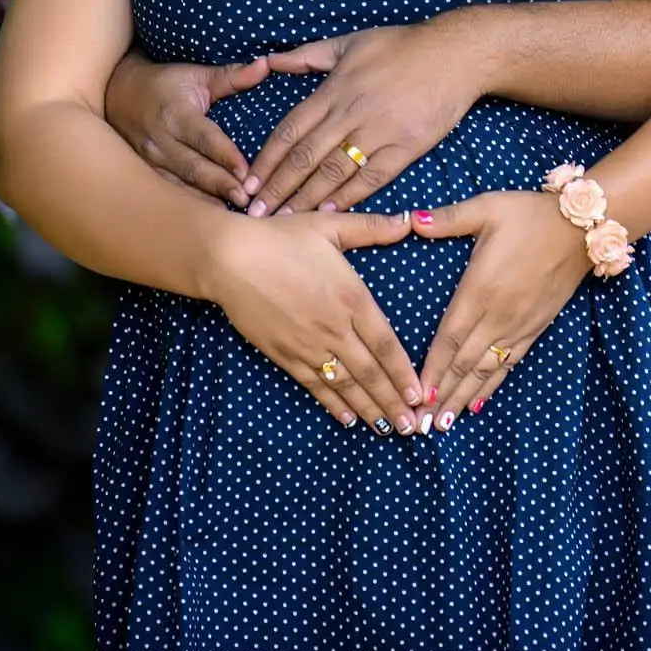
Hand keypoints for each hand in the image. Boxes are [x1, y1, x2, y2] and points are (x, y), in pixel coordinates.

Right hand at [106, 50, 270, 204]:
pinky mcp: (143, 173)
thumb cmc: (165, 84)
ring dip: (204, 202)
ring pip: (178, 186)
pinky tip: (206, 220)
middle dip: (219, 185)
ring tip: (230, 215)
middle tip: (245, 199)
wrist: (117, 93)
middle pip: (193, 168)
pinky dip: (186, 206)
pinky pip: (166, 193)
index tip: (246, 172)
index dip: (225, 156)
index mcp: (176, 115)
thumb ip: (232, 76)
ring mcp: (149, 160)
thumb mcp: (196, 75)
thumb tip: (266, 64)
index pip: (204, 138)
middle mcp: (160, 141)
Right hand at [203, 208, 423, 431]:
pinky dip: (334, 404)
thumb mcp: (331, 225)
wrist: (229, 259)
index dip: (404, 373)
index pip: (387, 345)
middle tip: (413, 427)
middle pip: (371, 372)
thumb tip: (409, 220)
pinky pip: (315, 385)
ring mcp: (308, 345)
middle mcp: (335, 328)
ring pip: (346, 384)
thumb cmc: (282, 238)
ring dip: (369, 408)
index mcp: (353, 299)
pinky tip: (349, 419)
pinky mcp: (284, 355)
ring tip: (389, 429)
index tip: (421, 395)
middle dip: (394, 401)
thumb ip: (373, 227)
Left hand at [245, 20, 484, 217]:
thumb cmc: (404, 45)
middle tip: (255, 213)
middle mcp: (352, 112)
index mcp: (334, 89)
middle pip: (305, 157)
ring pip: (334, 171)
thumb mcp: (351, 41)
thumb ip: (307, 55)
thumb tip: (268, 59)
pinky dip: (349, 195)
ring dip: (306, 198)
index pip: (289, 131)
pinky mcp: (407, 146)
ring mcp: (380, 131)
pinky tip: (330, 211)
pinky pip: (373, 177)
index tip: (248, 183)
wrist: (458, 54)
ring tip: (285, 219)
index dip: (266, 160)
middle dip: (277, 187)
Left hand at [410, 193, 591, 425]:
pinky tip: (478, 402)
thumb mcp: (487, 208)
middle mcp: (498, 314)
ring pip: (485, 370)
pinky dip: (492, 385)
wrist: (581, 226)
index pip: (448, 338)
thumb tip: (412, 220)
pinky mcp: (536, 327)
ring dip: (462, 398)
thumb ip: (449, 218)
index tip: (414, 396)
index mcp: (479, 288)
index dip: (430, 370)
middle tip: (420, 425)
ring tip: (443, 424)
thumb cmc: (530, 214)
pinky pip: (510, 362)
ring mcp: (519, 324)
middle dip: (441, 395)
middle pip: (463, 363)